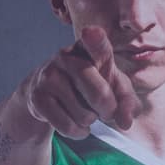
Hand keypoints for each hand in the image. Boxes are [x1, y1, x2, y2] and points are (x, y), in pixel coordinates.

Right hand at [23, 26, 138, 138]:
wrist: (48, 91)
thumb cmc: (89, 84)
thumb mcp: (113, 86)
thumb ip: (126, 101)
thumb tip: (125, 122)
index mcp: (88, 48)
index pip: (95, 43)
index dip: (95, 39)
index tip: (91, 32)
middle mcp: (66, 57)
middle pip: (99, 93)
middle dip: (108, 110)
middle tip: (107, 112)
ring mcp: (49, 76)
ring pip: (84, 114)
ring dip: (90, 121)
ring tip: (85, 112)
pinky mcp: (37, 97)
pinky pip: (67, 126)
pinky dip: (77, 132)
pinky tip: (76, 124)